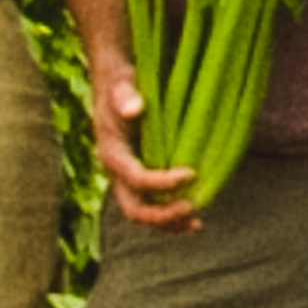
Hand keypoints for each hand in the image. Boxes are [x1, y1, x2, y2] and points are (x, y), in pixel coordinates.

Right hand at [85, 59, 205, 232]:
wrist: (115, 83)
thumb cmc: (121, 82)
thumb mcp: (123, 83)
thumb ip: (126, 95)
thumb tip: (135, 108)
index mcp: (111, 152)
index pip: (134, 178)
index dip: (161, 182)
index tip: (192, 173)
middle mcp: (116, 171)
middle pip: (132, 208)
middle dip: (161, 217)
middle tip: (191, 214)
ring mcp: (126, 176)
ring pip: (142, 211)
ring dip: (167, 222)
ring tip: (195, 224)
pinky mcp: (137, 175)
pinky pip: (151, 202)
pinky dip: (168, 211)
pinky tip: (191, 214)